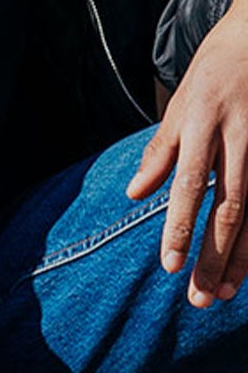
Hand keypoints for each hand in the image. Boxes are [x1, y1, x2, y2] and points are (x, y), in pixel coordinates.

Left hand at [128, 0, 247, 305]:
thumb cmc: (214, 74)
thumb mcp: (180, 103)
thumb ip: (161, 151)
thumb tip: (135, 194)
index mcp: (201, 124)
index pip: (189, 186)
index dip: (179, 227)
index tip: (169, 265)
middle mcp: (237, 139)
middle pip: (228, 209)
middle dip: (214, 257)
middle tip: (198, 299)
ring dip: (242, 258)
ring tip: (224, 293)